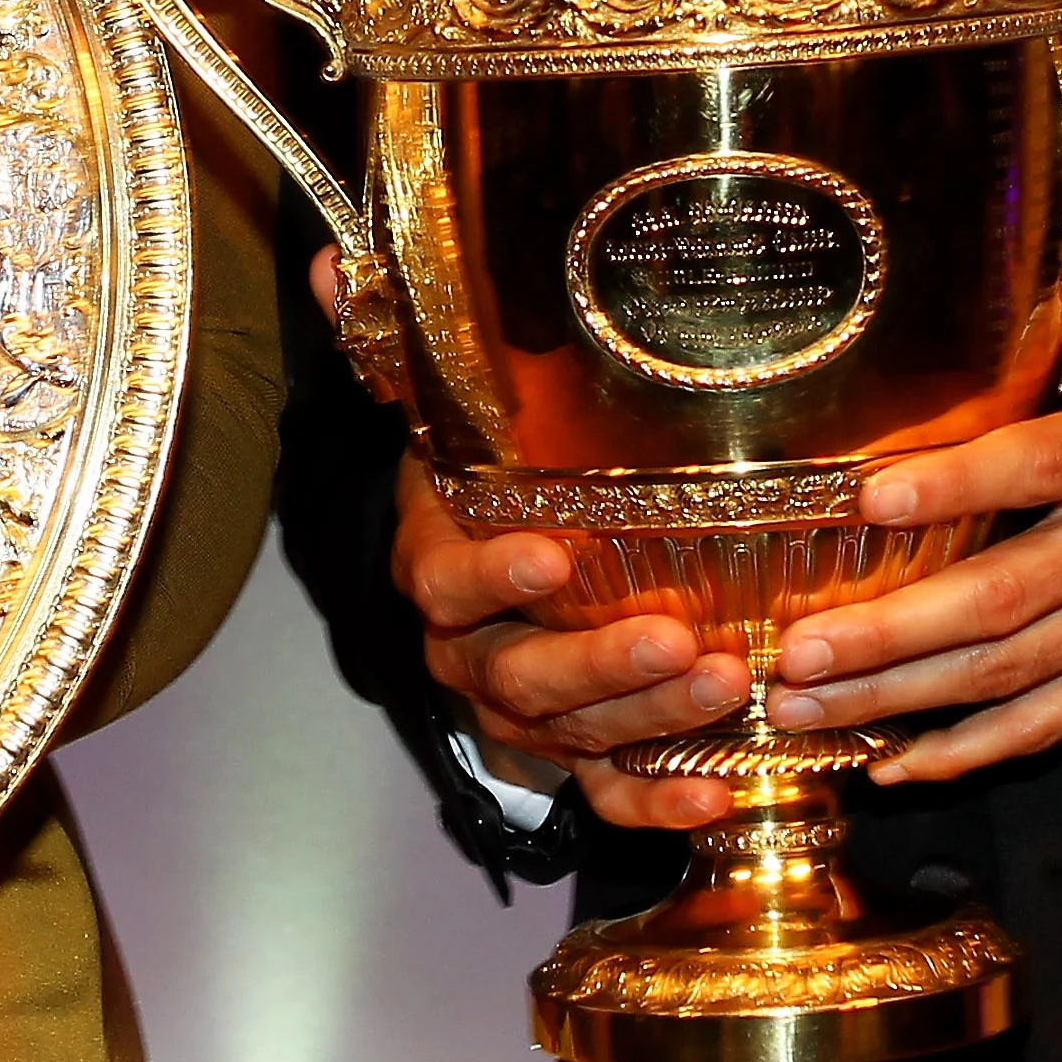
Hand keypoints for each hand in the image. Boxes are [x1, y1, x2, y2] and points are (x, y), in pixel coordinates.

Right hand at [314, 250, 741, 832]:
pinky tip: (718, 794)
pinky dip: (659, 804)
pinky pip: (609, 795)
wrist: (496, 582)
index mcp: (438, 569)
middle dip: (598, 664)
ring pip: (575, 735)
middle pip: (520, 676)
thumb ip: (403, 348)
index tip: (551, 555)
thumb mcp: (447, 413)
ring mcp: (524, 716)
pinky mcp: (578, 760)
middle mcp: (472, 654)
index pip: (446, 582)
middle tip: (676, 639)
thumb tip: (336, 256)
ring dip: (649, 721)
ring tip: (726, 688)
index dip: (491, 576)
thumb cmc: (486, 486)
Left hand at [764, 252, 1061, 782]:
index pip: (1048, 464)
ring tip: (810, 708)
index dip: (958, 485)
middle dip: (894, 634)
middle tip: (795, 653)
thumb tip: (1043, 219)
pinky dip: (983, 748)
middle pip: (1009, 597)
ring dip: (908, 699)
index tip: (871, 500)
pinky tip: (904, 762)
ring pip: (1020, 672)